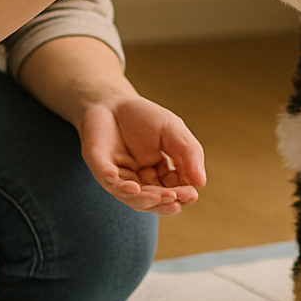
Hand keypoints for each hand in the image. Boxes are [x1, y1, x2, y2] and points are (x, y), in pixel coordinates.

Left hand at [80, 94, 205, 214]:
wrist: (112, 99)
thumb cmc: (144, 117)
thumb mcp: (173, 130)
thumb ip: (188, 153)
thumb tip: (201, 183)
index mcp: (157, 173)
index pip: (172, 189)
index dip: (182, 193)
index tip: (192, 194)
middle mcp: (137, 180)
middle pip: (152, 198)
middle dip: (164, 200)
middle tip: (175, 199)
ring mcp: (118, 175)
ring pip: (130, 196)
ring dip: (144, 199)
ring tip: (158, 196)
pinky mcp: (100, 166)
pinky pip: (107, 180)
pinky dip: (117, 185)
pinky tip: (129, 186)